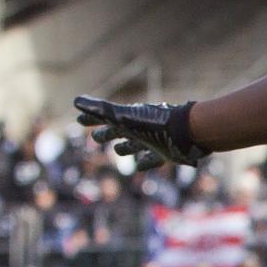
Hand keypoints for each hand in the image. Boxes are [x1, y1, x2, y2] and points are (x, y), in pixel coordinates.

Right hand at [74, 93, 206, 171]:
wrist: (190, 132)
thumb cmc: (155, 125)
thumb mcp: (124, 118)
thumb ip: (101, 110)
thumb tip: (75, 100)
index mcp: (129, 118)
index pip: (104, 117)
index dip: (91, 119)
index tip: (79, 121)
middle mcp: (141, 127)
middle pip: (119, 131)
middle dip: (106, 134)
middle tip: (94, 139)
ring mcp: (155, 140)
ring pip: (136, 144)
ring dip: (125, 147)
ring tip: (118, 152)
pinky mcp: (167, 152)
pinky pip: (153, 158)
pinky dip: (144, 161)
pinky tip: (139, 166)